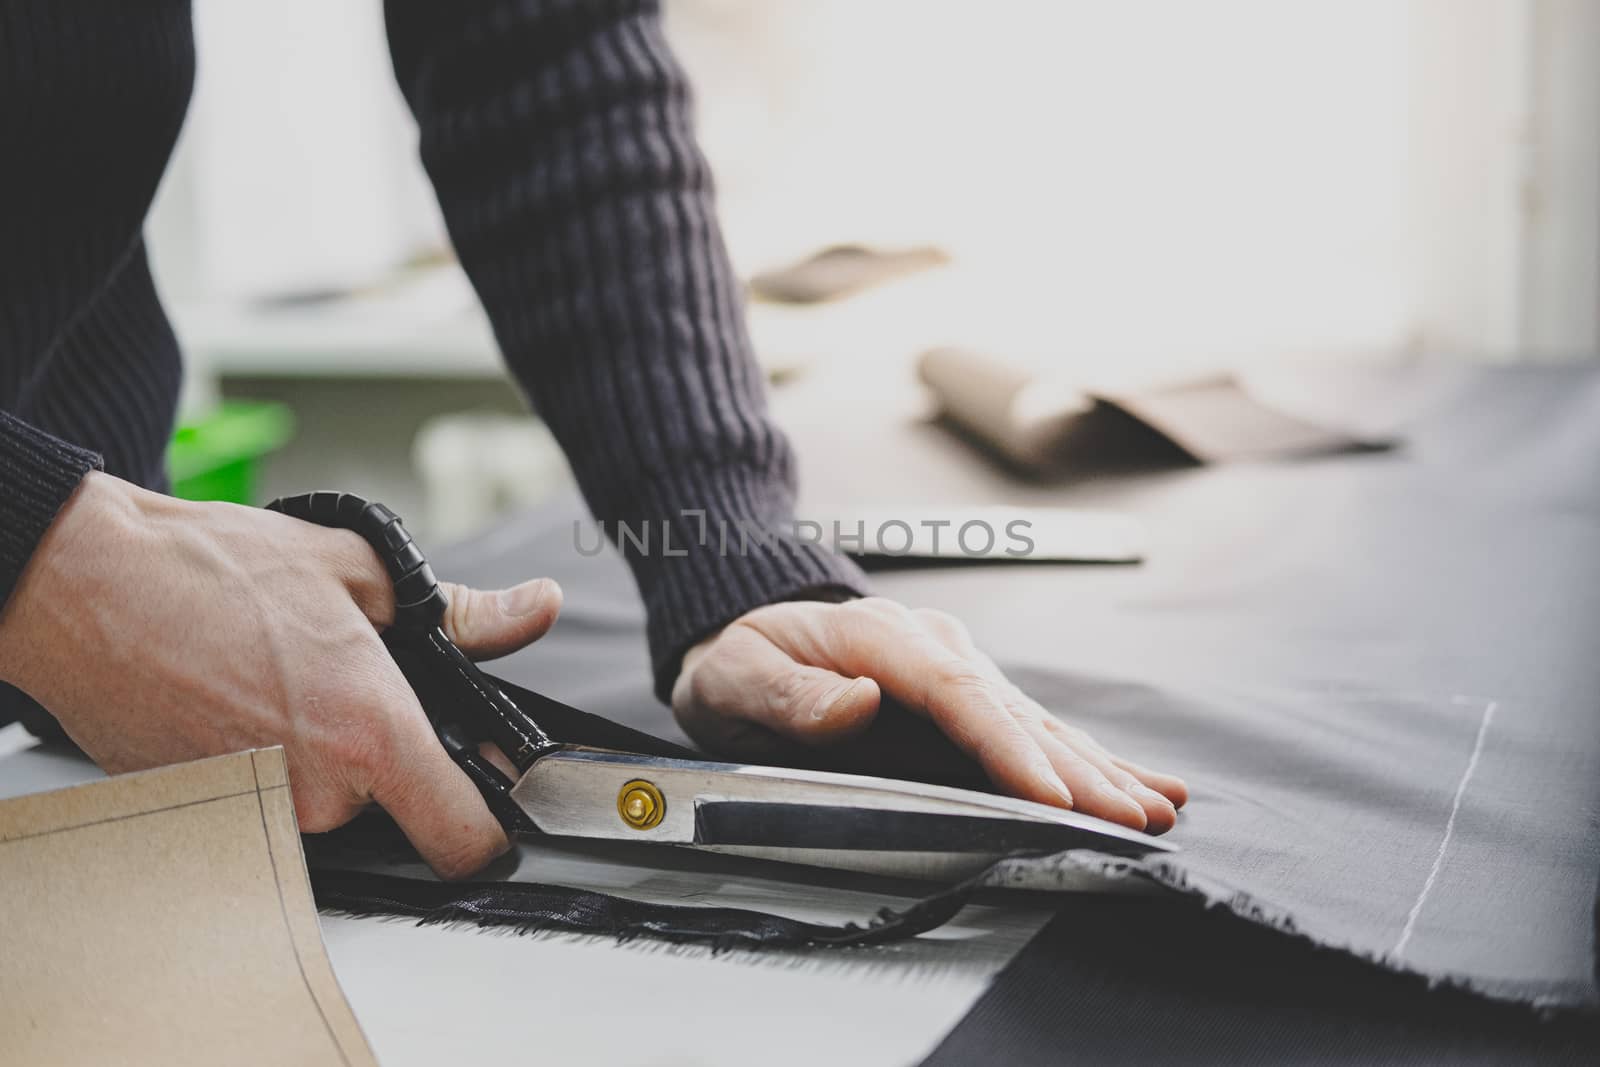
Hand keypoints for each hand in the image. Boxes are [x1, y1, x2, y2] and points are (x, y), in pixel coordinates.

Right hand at [0, 472, 562, 876]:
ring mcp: (256, 810)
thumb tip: (533, 609)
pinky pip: (265, 799)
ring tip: (280, 683)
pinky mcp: (205, 814)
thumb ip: (461, 614)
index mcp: (373, 731)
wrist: (86, 588)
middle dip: (380, 752)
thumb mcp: (360, 571)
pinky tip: (238, 704)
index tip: (493, 817)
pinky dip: (263, 760)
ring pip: (324, 802)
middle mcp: (318, 789)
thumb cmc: (211, 572)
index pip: (463, 838)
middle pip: (388, 807)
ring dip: (318, 754)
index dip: (490, 835)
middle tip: (340, 684)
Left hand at [672, 597, 1186, 832]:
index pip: (955, 694)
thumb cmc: (735, 658)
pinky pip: (1029, 726)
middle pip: (1013, 712)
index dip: (1007, 748)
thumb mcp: (735, 674)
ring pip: (1036, 722)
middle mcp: (931, 647)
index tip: (1049, 794)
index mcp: (879, 639)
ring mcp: (953, 667)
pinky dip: (1084, 756)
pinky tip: (1138, 778)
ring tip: (1157, 804)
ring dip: (1098, 766)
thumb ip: (791, 693)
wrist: (739, 625)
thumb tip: (858, 703)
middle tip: (1132, 817)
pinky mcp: (962, 693)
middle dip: (1077, 769)